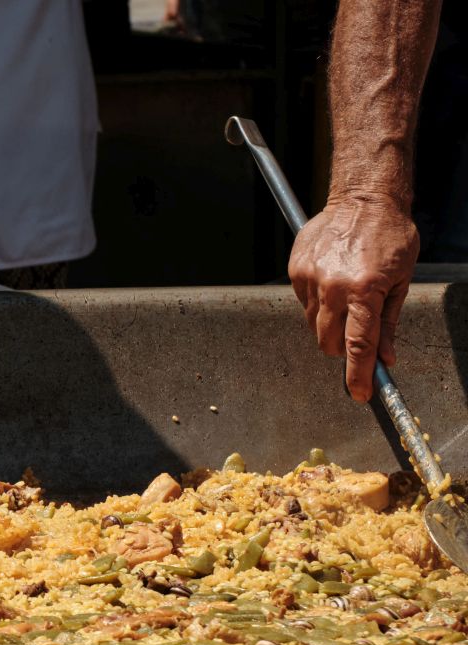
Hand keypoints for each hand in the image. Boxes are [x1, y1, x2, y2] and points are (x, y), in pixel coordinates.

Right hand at [288, 193, 418, 401]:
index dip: (359, 374)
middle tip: (356, 335)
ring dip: (330, 324)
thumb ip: (389, 322)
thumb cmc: (390, 235)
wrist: (364, 198)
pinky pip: (304, 303)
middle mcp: (333, 287)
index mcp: (364, 290)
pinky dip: (318, 303)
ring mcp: (311, 279)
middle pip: (329, 342)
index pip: (359, 345)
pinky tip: (333, 281)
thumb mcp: (401, 279)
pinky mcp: (296, 271)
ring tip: (346, 298)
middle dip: (343, 348)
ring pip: (314, 325)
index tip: (360, 393)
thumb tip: (386, 357)